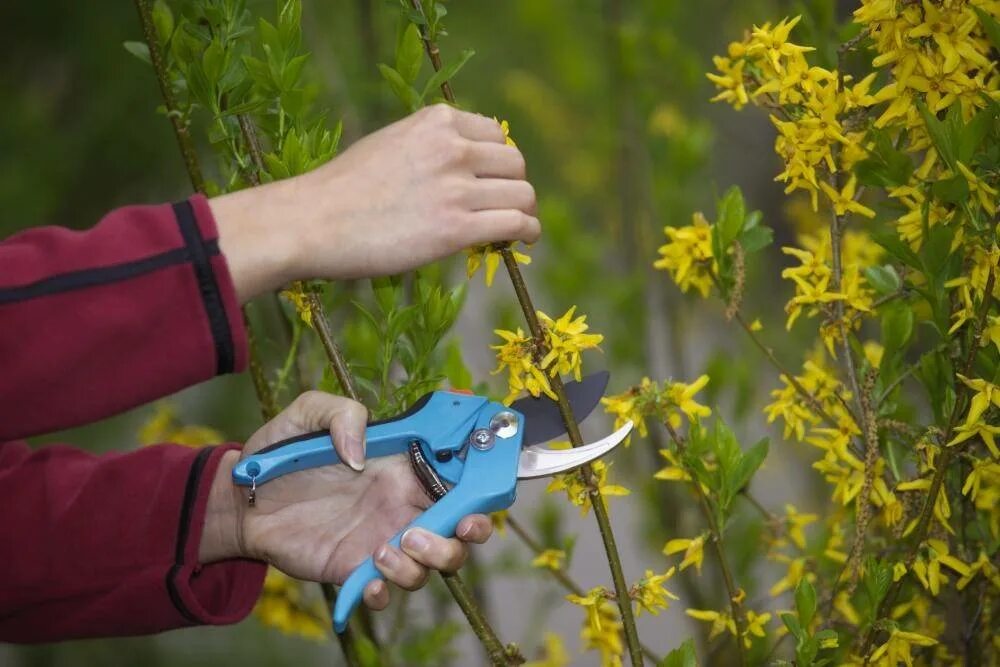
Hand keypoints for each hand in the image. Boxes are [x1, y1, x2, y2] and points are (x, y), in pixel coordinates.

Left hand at [200, 391, 492, 610]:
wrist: (240, 502)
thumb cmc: (280, 456)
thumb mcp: (308, 414)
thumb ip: (342, 415)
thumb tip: (363, 453)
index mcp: (404, 467)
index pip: (460, 474)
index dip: (485, 479)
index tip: (492, 482)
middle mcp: (403, 505)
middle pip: (464, 526)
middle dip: (473, 530)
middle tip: (454, 526)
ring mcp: (384, 540)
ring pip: (436, 562)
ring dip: (427, 560)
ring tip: (386, 549)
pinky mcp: (358, 571)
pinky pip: (390, 592)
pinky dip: (388, 591)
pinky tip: (368, 578)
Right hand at [212, 105, 539, 301]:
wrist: (313, 221)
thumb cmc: (343, 188)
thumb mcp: (390, 143)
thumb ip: (430, 146)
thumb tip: (465, 164)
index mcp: (437, 121)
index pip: (496, 134)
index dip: (499, 161)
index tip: (493, 180)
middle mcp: (452, 148)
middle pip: (515, 164)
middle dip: (514, 186)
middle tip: (505, 207)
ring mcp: (457, 188)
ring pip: (522, 195)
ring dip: (525, 212)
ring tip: (518, 227)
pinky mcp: (456, 228)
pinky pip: (516, 223)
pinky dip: (528, 232)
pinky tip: (525, 239)